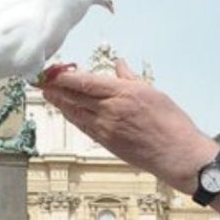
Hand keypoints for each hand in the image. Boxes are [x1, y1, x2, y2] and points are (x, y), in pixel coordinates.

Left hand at [42, 60, 219, 196]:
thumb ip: (130, 78)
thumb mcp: (153, 92)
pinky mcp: (107, 143)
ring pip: (74, 112)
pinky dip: (72, 116)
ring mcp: (106, 129)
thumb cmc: (172, 124)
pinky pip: (83, 126)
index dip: (63, 76)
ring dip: (59, 102)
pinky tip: (66, 111)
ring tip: (47, 93)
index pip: (84, 82)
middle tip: (40, 80)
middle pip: (73, 97)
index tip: (51, 70)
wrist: (178, 155)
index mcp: (123, 94)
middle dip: (54, 87)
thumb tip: (119, 65)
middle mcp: (110, 111)